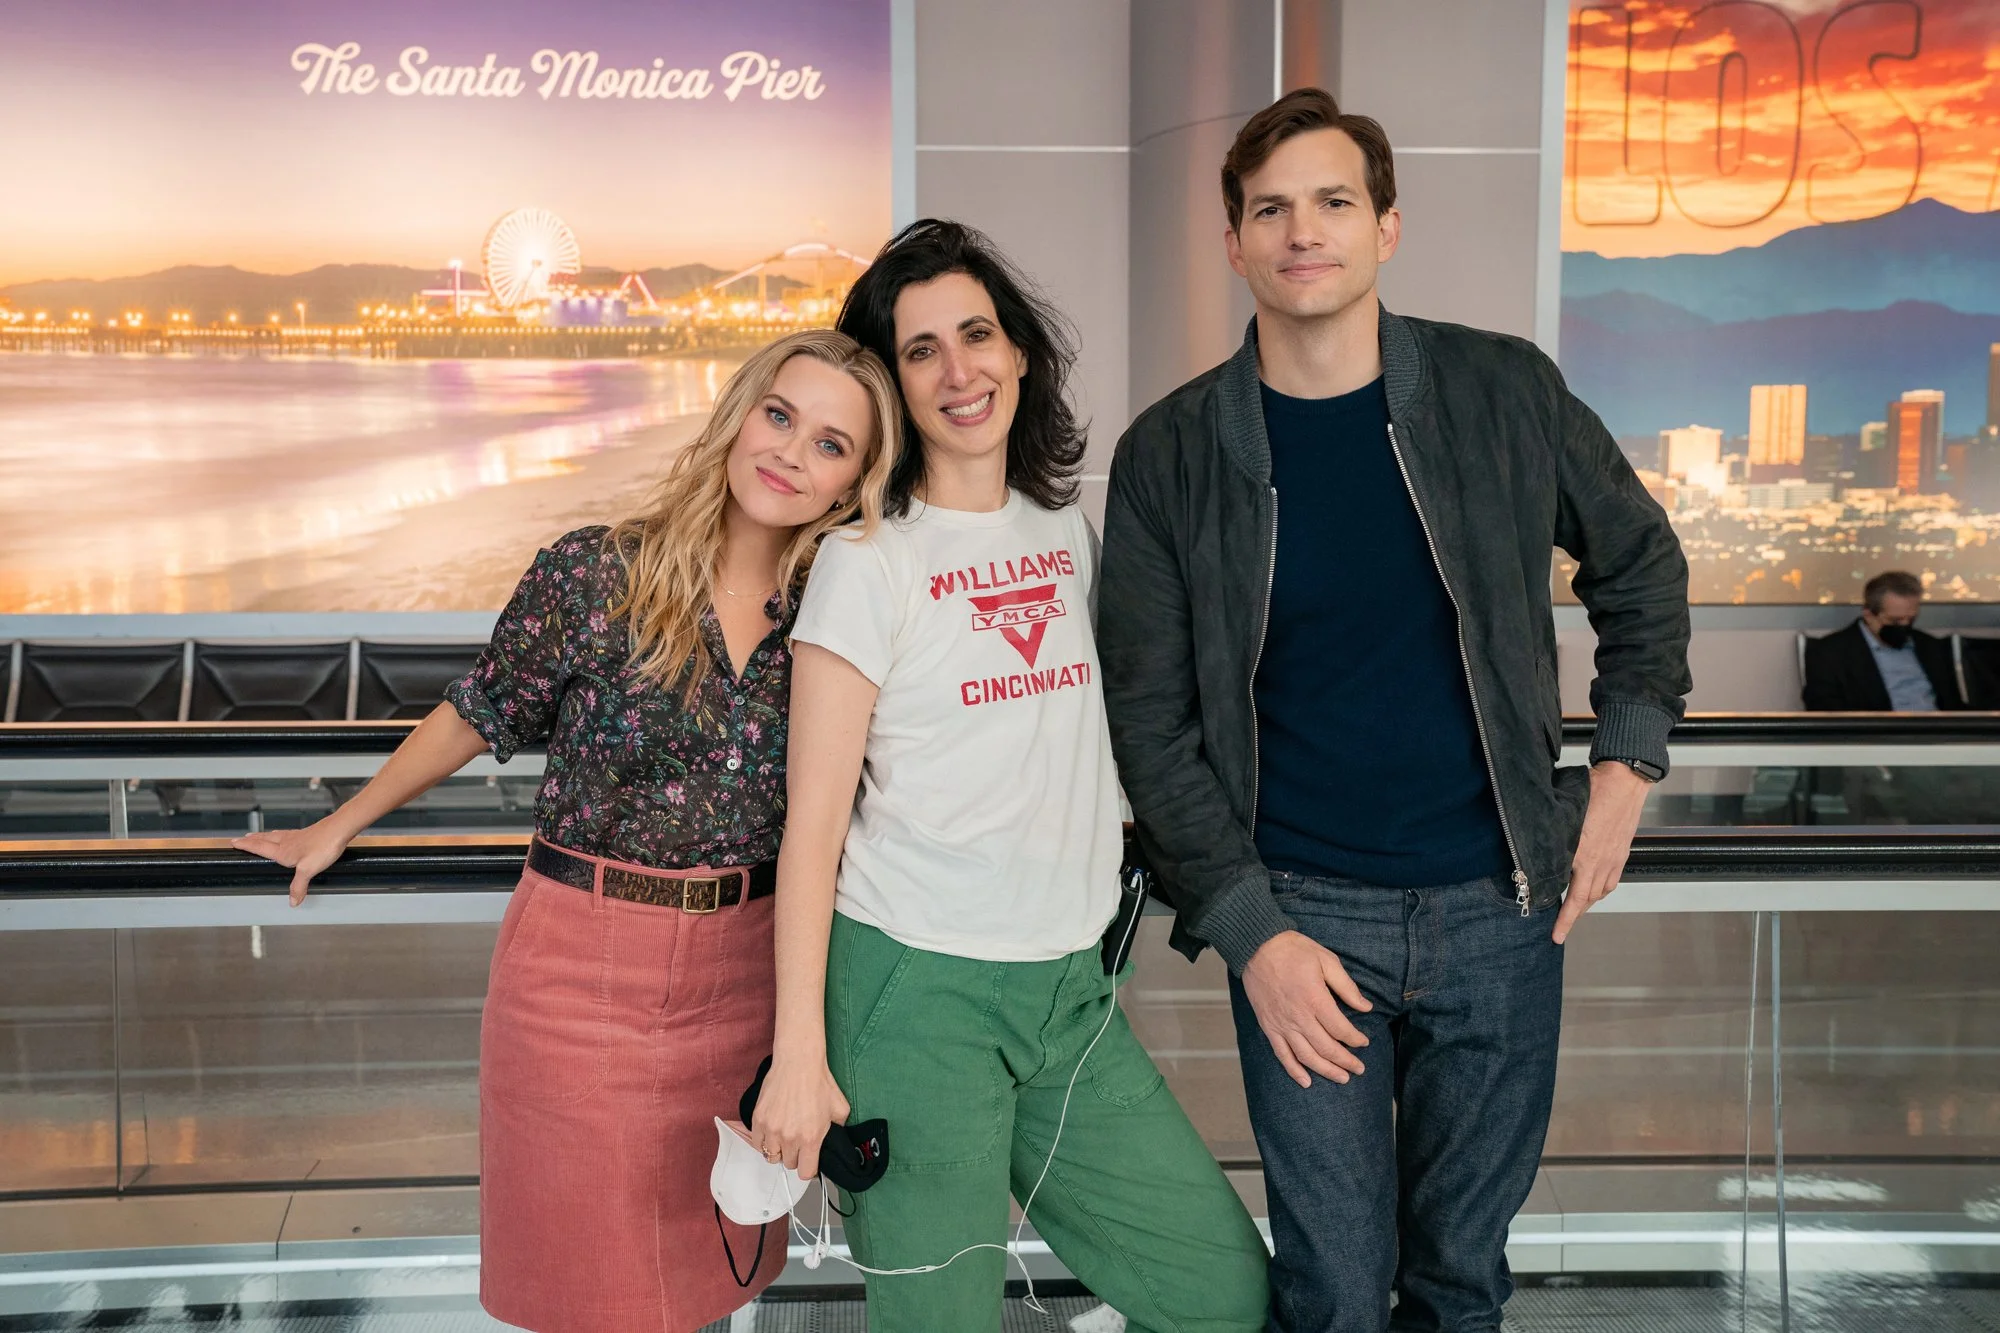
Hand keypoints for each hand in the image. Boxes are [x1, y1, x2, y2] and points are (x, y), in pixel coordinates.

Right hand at [233, 818, 354, 905]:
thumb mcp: (308, 870)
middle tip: (242, 839)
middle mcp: (287, 842)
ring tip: (258, 836)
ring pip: (275, 835)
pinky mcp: (307, 834)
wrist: (339, 829)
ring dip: (264, 836)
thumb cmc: (324, 846)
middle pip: (264, 839)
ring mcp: (297, 836)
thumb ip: (299, 885)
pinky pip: (287, 834)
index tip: (234, 843)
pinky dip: (280, 835)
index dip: (246, 845)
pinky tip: (286, 836)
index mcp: (283, 851)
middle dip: (252, 840)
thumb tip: (292, 900)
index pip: (259, 847)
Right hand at [749, 1056, 849, 1179]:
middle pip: (788, 1163)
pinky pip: (757, 1143)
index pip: (805, 1172)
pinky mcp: (758, 1119)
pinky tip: (772, 1132)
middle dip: (794, 1156)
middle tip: (798, 1142)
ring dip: (778, 1149)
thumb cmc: (819, 1082)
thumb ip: (839, 1129)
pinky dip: (764, 1141)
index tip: (808, 1162)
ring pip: (771, 1155)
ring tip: (784, 1137)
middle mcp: (790, 1137)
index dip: (808, 1168)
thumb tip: (836, 1140)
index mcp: (811, 1138)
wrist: (799, 1062)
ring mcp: (772, 1129)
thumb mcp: (840, 1109)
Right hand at [1239, 930, 1372, 1088]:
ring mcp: (1282, 1024)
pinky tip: (1305, 1081)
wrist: (1257, 946)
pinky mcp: (1269, 1026)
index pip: (1341, 1029)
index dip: (1355, 1040)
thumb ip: (1347, 987)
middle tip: (1358, 1069)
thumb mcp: (1327, 960)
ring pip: (1306, 1056)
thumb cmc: (1294, 950)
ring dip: (1325, 1070)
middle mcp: (1299, 1017)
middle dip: (1345, 1061)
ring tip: (1341, 1078)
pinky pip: (1282, 1054)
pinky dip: (1294, 1070)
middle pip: (1326, 1048)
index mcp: (1315, 999)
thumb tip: (1365, 1007)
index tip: (1364, 1042)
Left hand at [1553, 761, 1651, 944]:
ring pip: (1600, 892)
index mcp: (1582, 854)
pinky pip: (1611, 880)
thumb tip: (1539, 850)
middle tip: (1561, 928)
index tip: (1556, 936)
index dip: (1564, 919)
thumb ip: (1555, 837)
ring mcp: (1614, 858)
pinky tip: (1593, 889)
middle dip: (1573, 917)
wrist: (1625, 780)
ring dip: (1586, 904)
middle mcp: (1600, 861)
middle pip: (1586, 900)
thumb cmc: (1593, 790)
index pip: (1572, 897)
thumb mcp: (1565, 815)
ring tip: (1574, 910)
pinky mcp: (1622, 852)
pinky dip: (1600, 890)